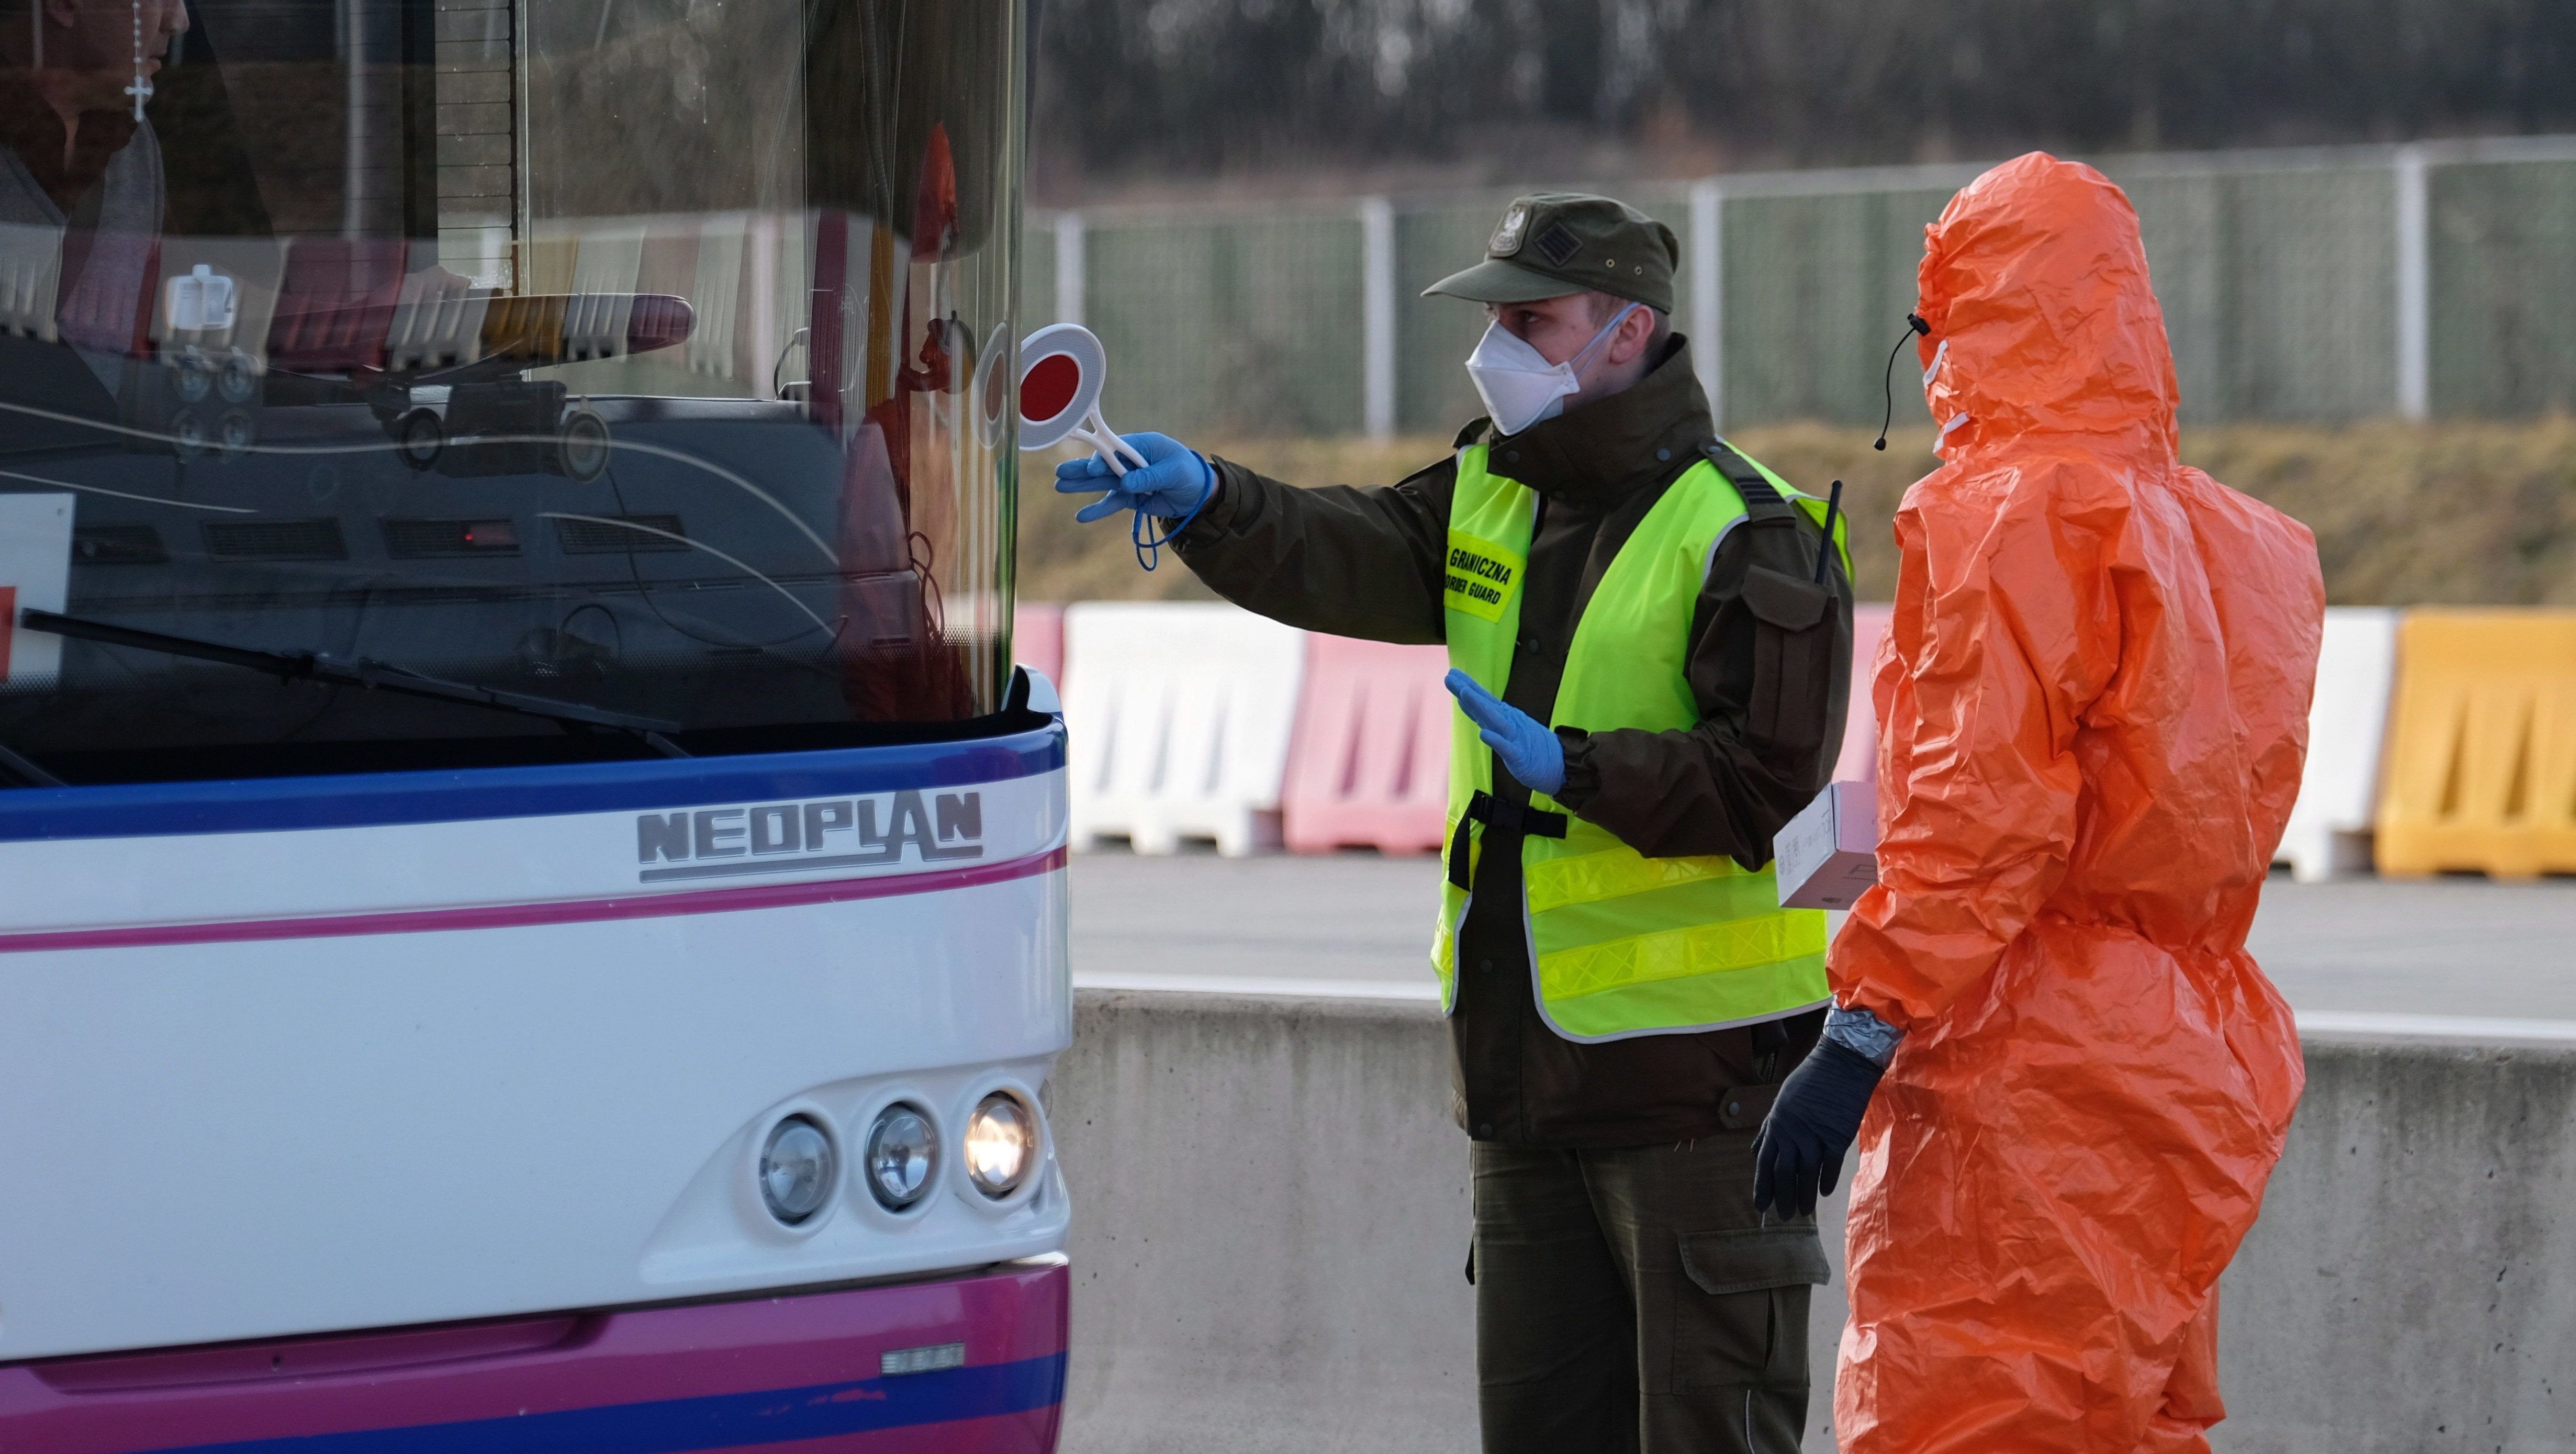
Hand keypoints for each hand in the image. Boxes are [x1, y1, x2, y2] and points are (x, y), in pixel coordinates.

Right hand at [1053, 432, 1212, 523]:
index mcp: (1141, 445)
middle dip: (1082, 469)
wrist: (1199, 494)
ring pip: (1102, 483)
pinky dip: (1098, 509)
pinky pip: (1112, 503)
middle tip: (1060, 472)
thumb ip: (1149, 477)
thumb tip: (1125, 483)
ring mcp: (1128, 479)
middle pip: (1103, 464)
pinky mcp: (1130, 497)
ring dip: (1081, 486)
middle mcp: (1130, 461)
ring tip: (1060, 486)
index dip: (1102, 458)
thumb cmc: (1188, 472)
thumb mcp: (1173, 472)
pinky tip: (1081, 516)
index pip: (1116, 448)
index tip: (1093, 470)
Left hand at [1444, 669, 1564, 795]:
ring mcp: (1515, 738)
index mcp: (1505, 717)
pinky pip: (1507, 748)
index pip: (1484, 700)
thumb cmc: (1530, 745)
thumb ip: (1485, 715)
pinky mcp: (1520, 756)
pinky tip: (1484, 734)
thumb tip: (1464, 700)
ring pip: (1495, 720)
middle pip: (1485, 705)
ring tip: (1464, 693)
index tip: (1452, 674)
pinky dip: (1496, 740)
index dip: (1467, 687)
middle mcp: (1509, 723)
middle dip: (1468, 691)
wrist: (1560, 763)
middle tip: (1451, 676)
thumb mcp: (1506, 727)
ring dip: (1479, 706)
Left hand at [1751, 1039, 1885, 1219]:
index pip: (1764, 1162)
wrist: (1841, 1063)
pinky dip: (1827, 1181)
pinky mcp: (1838, 1136)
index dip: (1762, 1186)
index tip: (1761, 1206)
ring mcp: (1816, 1135)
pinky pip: (1831, 1165)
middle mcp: (1793, 1132)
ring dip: (1804, 1196)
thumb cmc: (1809, 1080)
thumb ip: (1769, 1129)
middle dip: (1782, 1198)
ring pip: (1807, 1173)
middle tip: (1784, 1217)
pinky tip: (1823, 1194)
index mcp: (1777, 1124)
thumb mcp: (1781, 1101)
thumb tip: (1754, 1152)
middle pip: (1784, 1173)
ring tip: (1803, 1212)